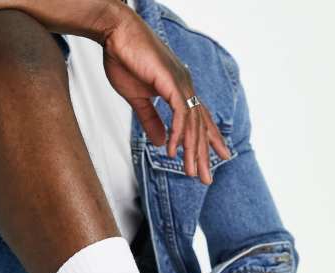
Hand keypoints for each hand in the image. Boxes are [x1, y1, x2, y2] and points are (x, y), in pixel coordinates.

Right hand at [102, 7, 230, 183]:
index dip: (211, 140)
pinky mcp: (170, 82)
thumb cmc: (125, 59)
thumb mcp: (138, 99)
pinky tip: (173, 150)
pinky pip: (179, 114)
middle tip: (206, 178)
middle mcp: (185, 86)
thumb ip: (151, 121)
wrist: (115, 32)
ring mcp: (180, 83)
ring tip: (191, 172)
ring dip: (192, 151)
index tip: (219, 157)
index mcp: (179, 89)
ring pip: (192, 124)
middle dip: (204, 154)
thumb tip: (160, 142)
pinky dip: (178, 133)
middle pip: (200, 126)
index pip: (200, 119)